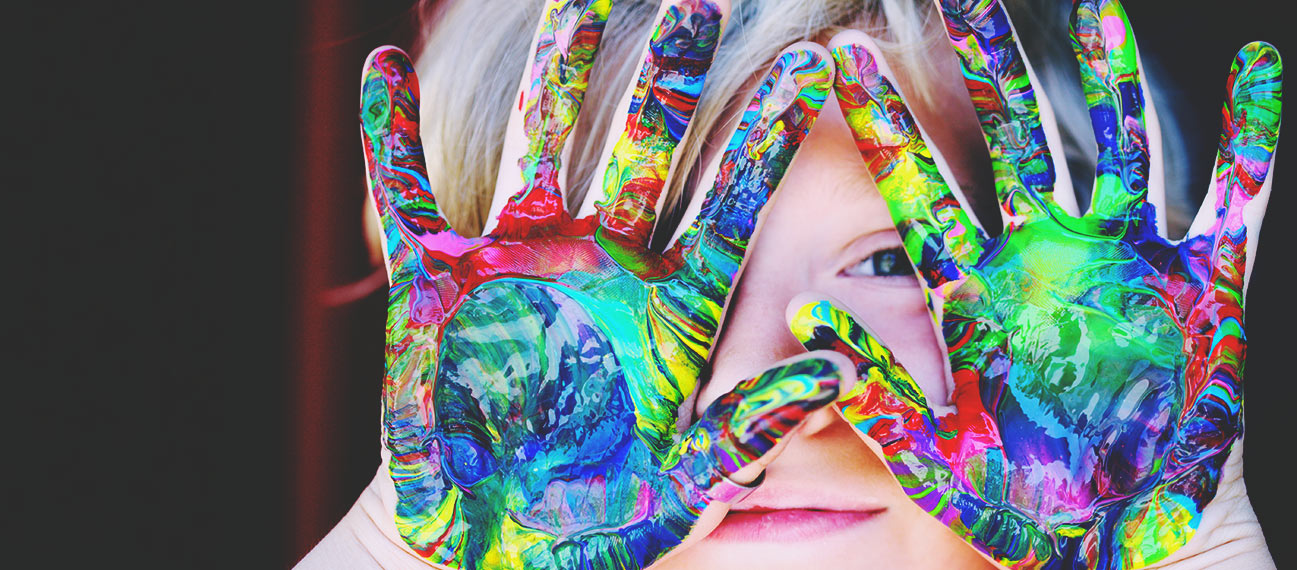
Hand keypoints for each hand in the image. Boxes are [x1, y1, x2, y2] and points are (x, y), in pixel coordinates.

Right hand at [360, 1, 839, 567]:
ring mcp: (517, 259)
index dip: (766, 138)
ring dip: (553, 70)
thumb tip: (840, 368)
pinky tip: (384, 64)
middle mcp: (598, 264)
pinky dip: (388, 135)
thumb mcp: (681, 485)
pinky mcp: (434, 279)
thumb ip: (752, 426)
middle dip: (667, 73)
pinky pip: (406, 192)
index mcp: (665, 307)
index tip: (812, 65)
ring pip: (539, 141)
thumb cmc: (592, 520)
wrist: (487, 544)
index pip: (729, 206)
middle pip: (642, 148)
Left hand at [787, 0, 1281, 567]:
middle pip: (1010, 137)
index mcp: (979, 290)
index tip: (836, 56)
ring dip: (1111, 74)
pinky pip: (1235, 197)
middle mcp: (1047, 257)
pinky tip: (1260, 67)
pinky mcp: (1204, 283)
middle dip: (986, 61)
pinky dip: (1252, 136)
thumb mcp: (936, 456)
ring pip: (1116, 143)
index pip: (918, 188)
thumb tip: (801, 325)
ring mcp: (1125, 261)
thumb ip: (875, 390)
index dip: (881, 122)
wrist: (1122, 541)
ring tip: (1095, 1)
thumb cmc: (1026, 507)